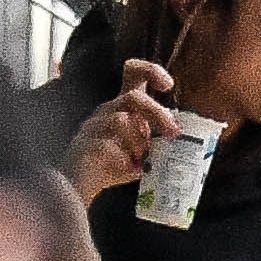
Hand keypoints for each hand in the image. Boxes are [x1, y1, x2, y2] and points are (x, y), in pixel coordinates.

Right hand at [62, 59, 183, 210]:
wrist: (80, 188)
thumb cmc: (112, 165)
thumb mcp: (141, 150)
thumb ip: (157, 140)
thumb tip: (181, 139)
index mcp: (123, 107)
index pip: (133, 73)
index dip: (152, 71)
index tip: (168, 85)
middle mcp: (107, 110)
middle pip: (134, 97)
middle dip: (157, 114)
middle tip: (173, 133)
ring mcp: (93, 126)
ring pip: (121, 120)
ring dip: (137, 142)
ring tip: (139, 161)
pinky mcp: (85, 144)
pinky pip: (108, 145)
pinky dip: (123, 159)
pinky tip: (126, 169)